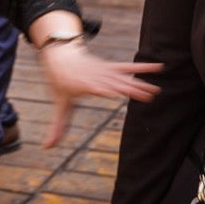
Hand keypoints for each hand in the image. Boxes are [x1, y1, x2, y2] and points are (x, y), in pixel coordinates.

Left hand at [38, 41, 159, 146]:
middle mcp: (96, 77)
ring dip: (140, 83)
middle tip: (148, 96)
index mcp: (82, 85)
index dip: (103, 89)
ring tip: (155, 90)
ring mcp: (104, 71)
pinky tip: (158, 67)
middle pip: (115, 84)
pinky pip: (128, 67)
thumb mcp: (58, 104)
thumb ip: (57, 127)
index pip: (94, 87)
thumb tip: (46, 148)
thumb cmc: (59, 83)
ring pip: (123, 77)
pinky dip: (142, 67)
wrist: (61, 55)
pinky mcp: (110, 67)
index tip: (114, 93)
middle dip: (130, 89)